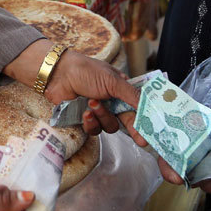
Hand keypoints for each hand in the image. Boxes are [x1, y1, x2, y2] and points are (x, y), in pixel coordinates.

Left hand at [4, 39, 145, 145]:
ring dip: (104, 117)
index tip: (151, 133)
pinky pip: (94, 130)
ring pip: (110, 126)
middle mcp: (112, 103)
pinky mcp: (85, 120)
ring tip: (93, 103)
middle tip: (140, 139)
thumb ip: (131, 95)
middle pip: (127, 122)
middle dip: (133, 129)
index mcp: (122, 91)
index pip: (137, 108)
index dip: (145, 121)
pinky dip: (91, 122)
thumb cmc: (86, 71)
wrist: (59, 74)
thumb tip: (148, 105)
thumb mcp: (113, 81)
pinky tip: (85, 113)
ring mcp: (99, 112)